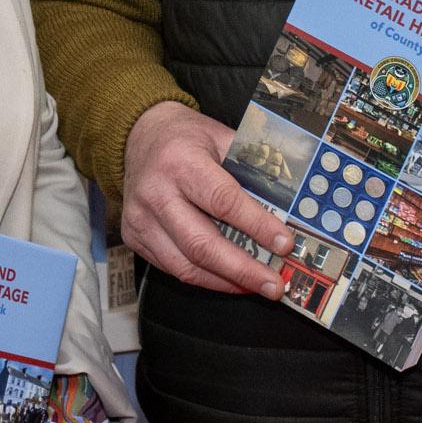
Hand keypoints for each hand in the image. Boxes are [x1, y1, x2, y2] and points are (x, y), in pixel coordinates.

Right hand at [120, 99, 291, 298]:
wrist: (141, 136)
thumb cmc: (187, 138)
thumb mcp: (223, 138)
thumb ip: (252, 169)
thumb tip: (287, 206)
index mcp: (181, 162)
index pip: (223, 201)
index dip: (257, 226)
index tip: (284, 244)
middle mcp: (156, 193)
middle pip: (201, 244)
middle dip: (243, 269)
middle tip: (274, 285)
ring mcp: (140, 218)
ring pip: (185, 265)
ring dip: (226, 281)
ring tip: (257, 286)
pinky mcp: (133, 236)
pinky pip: (173, 267)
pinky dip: (206, 278)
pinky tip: (230, 278)